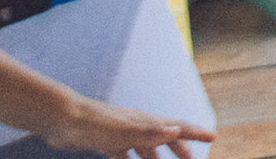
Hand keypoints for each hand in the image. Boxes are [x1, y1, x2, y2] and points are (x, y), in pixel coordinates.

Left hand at [36, 95, 213, 158]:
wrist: (62, 120)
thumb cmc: (94, 124)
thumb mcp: (125, 132)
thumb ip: (151, 132)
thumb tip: (176, 129)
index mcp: (145, 122)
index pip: (176, 127)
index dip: (195, 133)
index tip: (213, 136)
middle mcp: (136, 125)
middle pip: (164, 138)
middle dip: (179, 149)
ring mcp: (121, 133)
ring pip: (145, 149)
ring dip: (156, 158)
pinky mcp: (105, 142)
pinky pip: (124, 155)